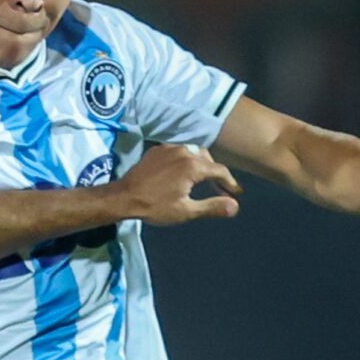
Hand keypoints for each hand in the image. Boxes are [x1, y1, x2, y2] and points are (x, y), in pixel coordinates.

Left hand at [107, 143, 242, 227]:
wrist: (123, 197)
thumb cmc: (155, 206)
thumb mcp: (186, 211)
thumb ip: (212, 207)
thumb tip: (235, 206)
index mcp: (193, 165)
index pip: (220, 171)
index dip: (230, 183)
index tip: (236, 193)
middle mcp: (184, 151)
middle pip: (208, 159)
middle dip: (216, 174)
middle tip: (220, 189)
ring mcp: (169, 148)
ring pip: (193, 152)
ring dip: (202, 165)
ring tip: (203, 180)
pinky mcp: (157, 150)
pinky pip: (178, 151)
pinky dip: (186, 160)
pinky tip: (183, 172)